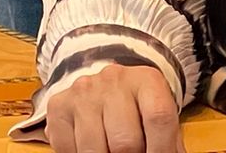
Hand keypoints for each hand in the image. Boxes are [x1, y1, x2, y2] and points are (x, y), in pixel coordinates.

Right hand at [45, 64, 183, 152]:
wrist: (107, 91)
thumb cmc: (140, 115)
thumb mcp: (160, 124)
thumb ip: (167, 145)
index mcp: (147, 81)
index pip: (158, 118)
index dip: (160, 149)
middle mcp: (113, 79)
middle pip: (125, 142)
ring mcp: (83, 91)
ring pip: (94, 150)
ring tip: (111, 150)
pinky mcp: (59, 105)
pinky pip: (68, 149)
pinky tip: (93, 146)